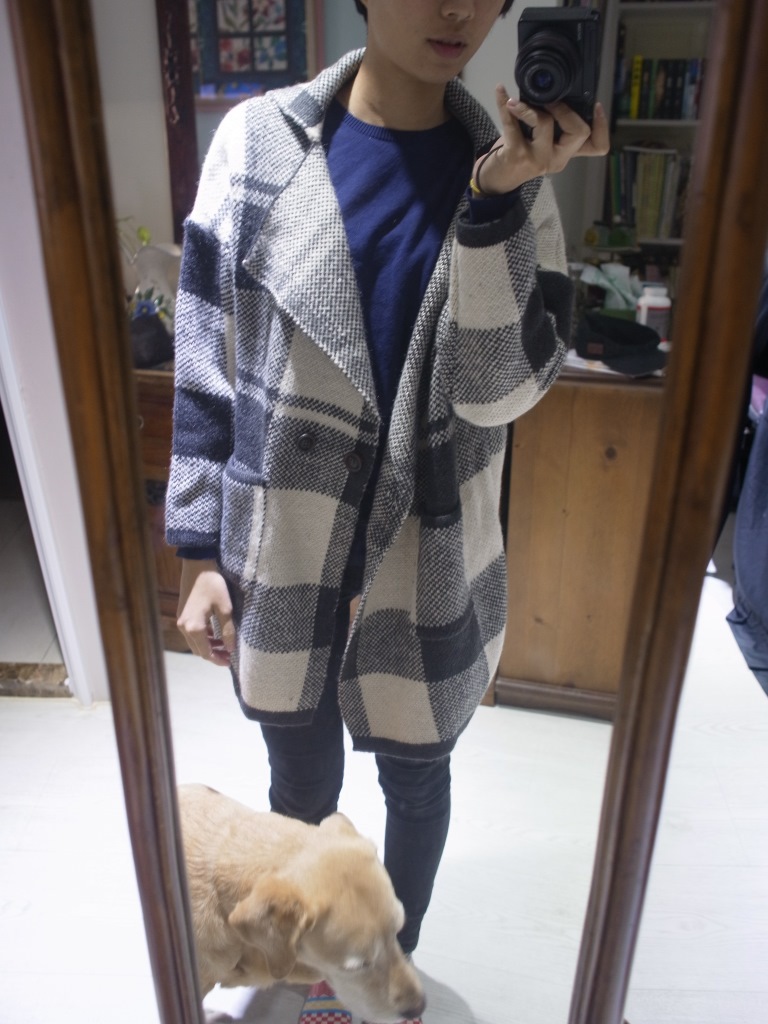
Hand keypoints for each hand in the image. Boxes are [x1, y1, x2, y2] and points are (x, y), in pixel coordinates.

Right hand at [176, 559, 235, 666]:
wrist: (197, 564)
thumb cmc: (213, 585)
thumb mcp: (225, 608)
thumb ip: (227, 630)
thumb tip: (231, 648)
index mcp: (194, 628)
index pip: (205, 653)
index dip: (218, 660)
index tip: (230, 663)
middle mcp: (184, 627)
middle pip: (198, 650)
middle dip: (213, 655)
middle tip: (229, 656)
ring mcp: (181, 621)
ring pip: (194, 642)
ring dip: (208, 647)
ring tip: (224, 646)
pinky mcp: (182, 614)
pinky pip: (192, 633)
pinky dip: (204, 638)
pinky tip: (215, 634)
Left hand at [472, 84, 609, 195]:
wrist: (496, 180)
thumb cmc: (521, 155)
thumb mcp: (543, 143)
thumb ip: (554, 126)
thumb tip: (554, 91)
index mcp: (566, 153)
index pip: (597, 146)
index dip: (602, 127)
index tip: (597, 105)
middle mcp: (557, 159)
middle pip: (578, 132)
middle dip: (566, 110)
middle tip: (550, 103)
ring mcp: (538, 159)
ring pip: (545, 123)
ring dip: (529, 107)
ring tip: (515, 102)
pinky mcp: (517, 155)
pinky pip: (512, 123)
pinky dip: (504, 104)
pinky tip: (500, 91)